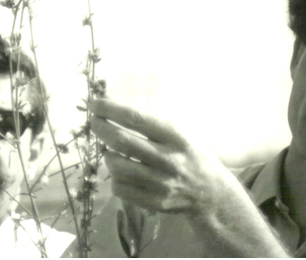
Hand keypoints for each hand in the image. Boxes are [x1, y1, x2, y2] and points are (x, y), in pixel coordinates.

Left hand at [89, 98, 230, 214]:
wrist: (211, 192)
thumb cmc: (192, 153)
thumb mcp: (183, 131)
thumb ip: (155, 122)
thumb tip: (117, 109)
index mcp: (176, 136)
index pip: (137, 119)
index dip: (112, 109)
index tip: (96, 104)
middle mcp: (168, 159)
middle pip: (122, 141)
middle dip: (101, 128)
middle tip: (94, 122)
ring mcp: (161, 183)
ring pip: (117, 166)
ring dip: (108, 155)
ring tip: (111, 151)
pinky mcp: (154, 202)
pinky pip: (120, 188)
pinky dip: (115, 177)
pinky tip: (122, 172)